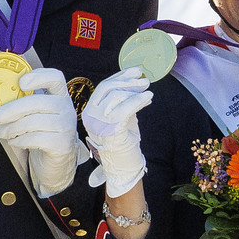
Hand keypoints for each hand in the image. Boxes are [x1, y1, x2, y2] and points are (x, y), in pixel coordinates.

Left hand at [0, 67, 80, 196]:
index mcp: (59, 97)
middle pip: (38, 101)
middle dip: (11, 109)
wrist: (56, 163)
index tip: (21, 83)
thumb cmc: (42, 135)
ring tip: (2, 132)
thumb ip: (22, 105)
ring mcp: (67, 127)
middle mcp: (66, 109)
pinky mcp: (63, 144)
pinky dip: (20, 140)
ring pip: (33, 122)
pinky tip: (15, 142)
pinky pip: (35, 138)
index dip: (38, 76)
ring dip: (12, 128)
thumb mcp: (35, 116)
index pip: (55, 78)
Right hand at [82, 67, 151, 194]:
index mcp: (90, 112)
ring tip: (148, 90)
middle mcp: (90, 117)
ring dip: (134, 90)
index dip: (120, 76)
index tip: (135, 71)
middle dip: (127, 81)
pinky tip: (148, 98)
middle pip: (107, 89)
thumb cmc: (124, 142)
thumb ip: (124, 101)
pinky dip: (138, 101)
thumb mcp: (122, 117)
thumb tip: (136, 83)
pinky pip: (124, 109)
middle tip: (144, 80)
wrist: (124, 167)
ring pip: (116, 97)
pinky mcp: (111, 131)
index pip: (103, 87)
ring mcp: (99, 124)